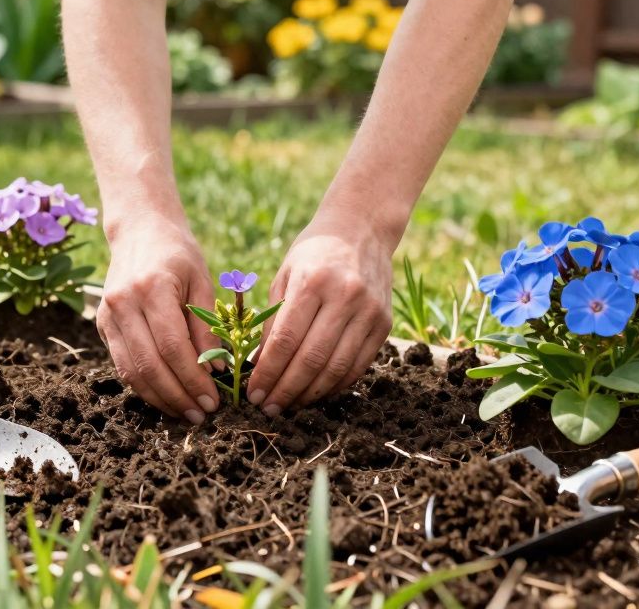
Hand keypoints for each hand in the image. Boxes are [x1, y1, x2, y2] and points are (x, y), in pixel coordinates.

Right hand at [96, 217, 221, 423]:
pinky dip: (144, 386)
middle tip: (201, 414)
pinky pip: (122, 364)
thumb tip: (215, 370)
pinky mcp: (103, 325)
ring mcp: (108, 315)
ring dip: (159, 398)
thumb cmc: (178, 254)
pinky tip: (166, 396)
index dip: (192, 378)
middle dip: (177, 395)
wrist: (140, 229)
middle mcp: (123, 303)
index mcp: (151, 288)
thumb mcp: (201, 281)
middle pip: (149, 364)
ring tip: (184, 412)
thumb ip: (206, 325)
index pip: (172, 346)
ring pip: (130, 371)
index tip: (213, 399)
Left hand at [247, 216, 393, 415]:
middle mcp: (345, 297)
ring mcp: (369, 312)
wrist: (363, 229)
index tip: (253, 393)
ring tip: (290, 405)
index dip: (268, 372)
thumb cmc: (313, 253)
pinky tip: (316, 392)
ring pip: (337, 368)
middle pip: (312, 359)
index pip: (286, 339)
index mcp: (313, 282)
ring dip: (310, 394)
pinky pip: (358, 366)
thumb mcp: (285, 276)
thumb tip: (259, 366)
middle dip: (286, 390)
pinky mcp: (385, 324)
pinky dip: (335, 385)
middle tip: (269, 407)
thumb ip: (272, 320)